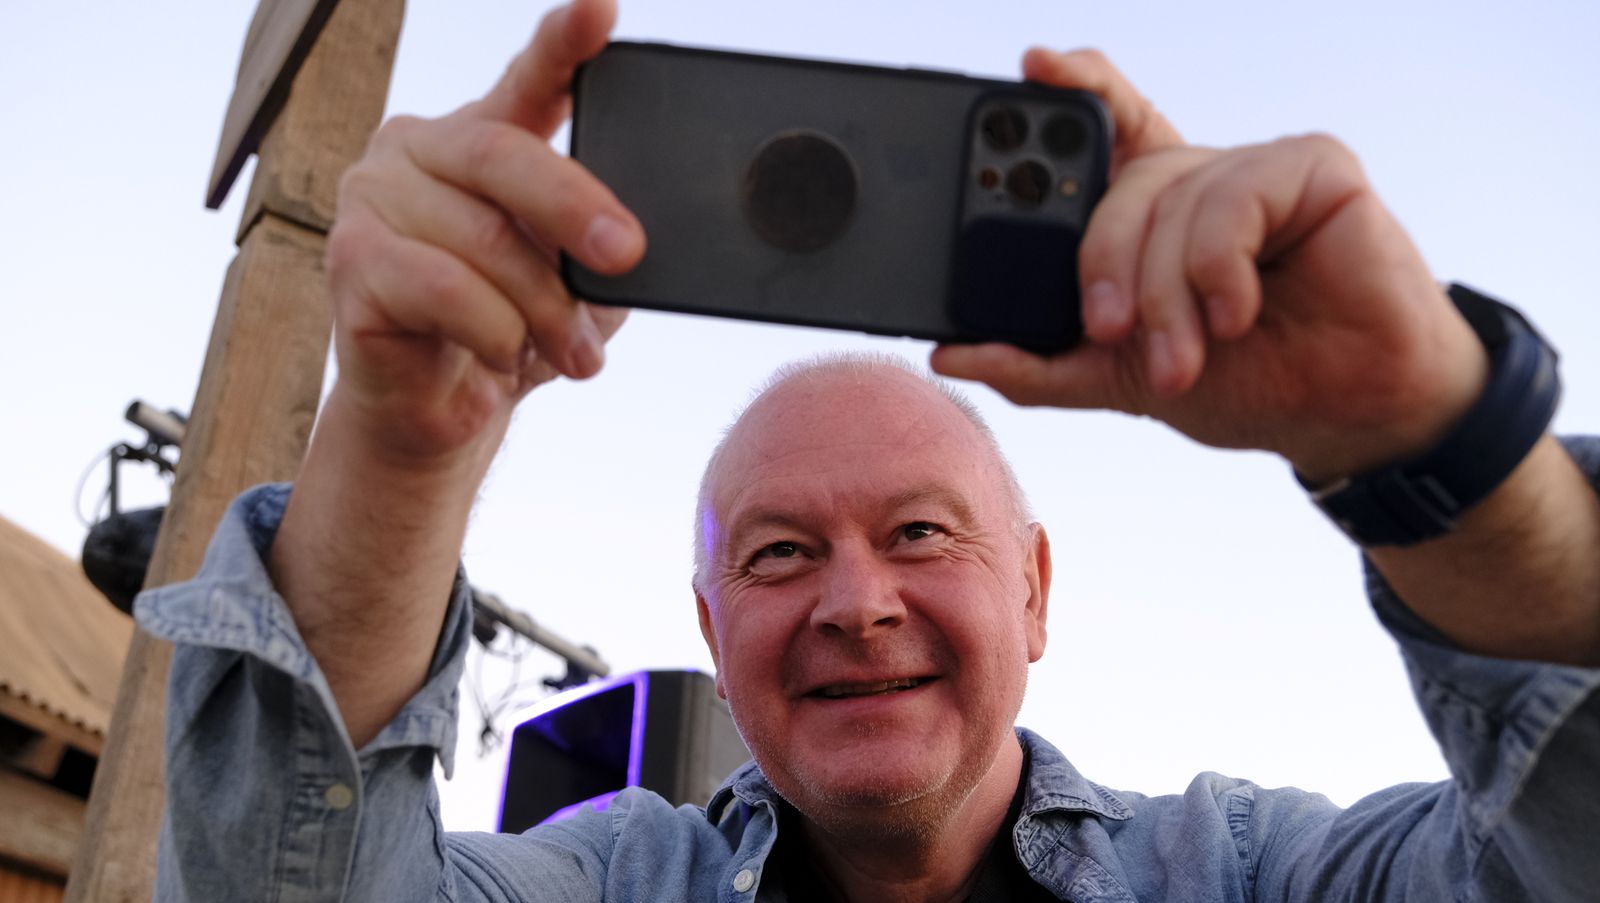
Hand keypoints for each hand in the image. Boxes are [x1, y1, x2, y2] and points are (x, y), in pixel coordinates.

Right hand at [324, 0, 642, 465]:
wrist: (442, 411)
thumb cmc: (511, 331)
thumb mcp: (571, 280)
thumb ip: (593, 244)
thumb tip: (630, 245)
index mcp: (483, 139)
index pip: (528, 79)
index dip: (565, 43)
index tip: (601, 10)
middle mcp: (419, 149)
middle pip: (504, 154)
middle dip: (575, 209)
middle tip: (628, 256)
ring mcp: (373, 197)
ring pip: (483, 238)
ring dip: (545, 308)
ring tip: (575, 353)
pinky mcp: (350, 259)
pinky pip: (445, 289)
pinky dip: (495, 331)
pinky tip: (505, 355)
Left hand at [932, 50, 1486, 482]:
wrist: (1344, 414)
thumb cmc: (1243, 383)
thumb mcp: (1122, 376)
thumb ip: (1039, 362)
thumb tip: (949, 353)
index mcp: (1153, 214)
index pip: (1107, 131)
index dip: (1072, 90)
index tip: (1031, 67)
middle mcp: (1198, 179)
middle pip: (1118, 183)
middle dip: (1103, 264)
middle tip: (1106, 330)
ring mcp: (1254, 167)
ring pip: (1171, 201)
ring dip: (1166, 295)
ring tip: (1184, 359)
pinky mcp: (1314, 168)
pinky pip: (1234, 198)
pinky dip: (1221, 267)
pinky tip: (1235, 314)